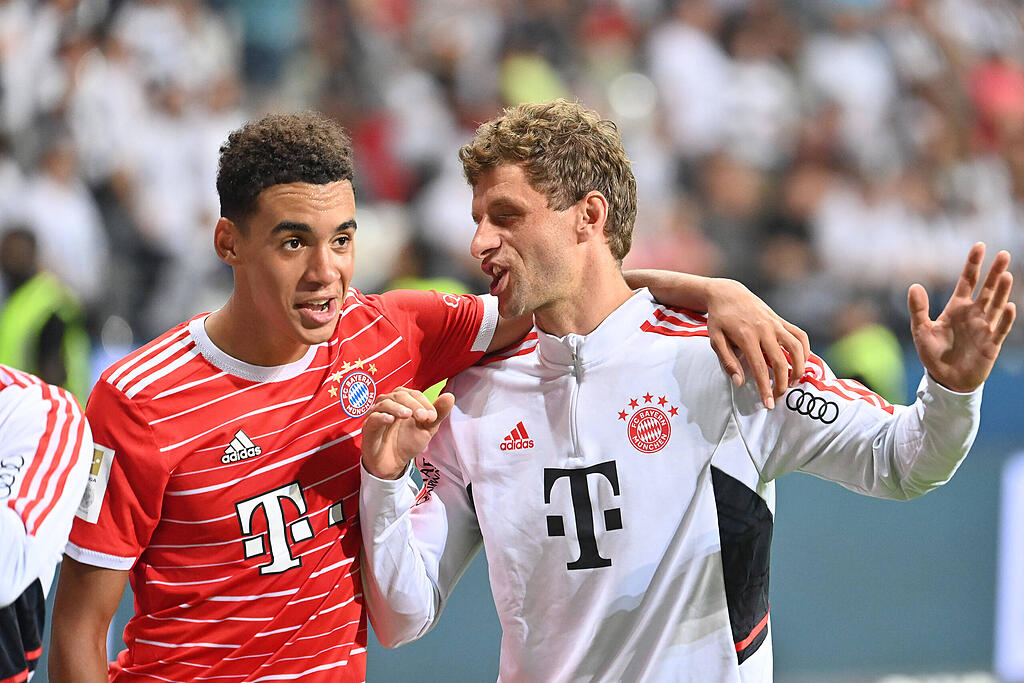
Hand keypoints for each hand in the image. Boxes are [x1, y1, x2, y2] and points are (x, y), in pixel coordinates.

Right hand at [361, 388, 454, 479]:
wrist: (393, 464)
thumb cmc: (408, 442)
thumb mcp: (427, 429)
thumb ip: (438, 413)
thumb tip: (450, 396)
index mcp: (403, 402)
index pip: (414, 394)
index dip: (424, 402)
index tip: (432, 417)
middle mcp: (389, 404)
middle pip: (400, 395)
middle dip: (414, 405)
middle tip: (424, 417)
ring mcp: (377, 414)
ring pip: (385, 402)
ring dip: (398, 407)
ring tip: (408, 415)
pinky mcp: (368, 427)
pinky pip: (373, 417)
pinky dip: (382, 416)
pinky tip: (391, 420)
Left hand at [705, 278, 809, 408]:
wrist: (727, 293)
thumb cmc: (719, 319)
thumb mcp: (715, 339)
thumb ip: (727, 361)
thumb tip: (739, 383)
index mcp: (746, 336)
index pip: (759, 368)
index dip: (765, 388)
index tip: (768, 404)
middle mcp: (764, 329)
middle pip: (780, 361)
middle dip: (781, 384)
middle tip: (778, 397)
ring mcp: (775, 323)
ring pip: (796, 348)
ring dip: (798, 368)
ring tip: (792, 382)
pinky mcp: (781, 320)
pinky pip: (799, 335)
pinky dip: (805, 350)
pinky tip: (801, 363)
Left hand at [909, 243, 1015, 392]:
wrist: (945, 379)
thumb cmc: (934, 354)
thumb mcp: (921, 330)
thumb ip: (918, 309)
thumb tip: (914, 286)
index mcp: (957, 308)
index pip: (967, 281)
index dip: (973, 264)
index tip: (979, 246)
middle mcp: (973, 314)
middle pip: (987, 289)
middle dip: (994, 272)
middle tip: (1004, 254)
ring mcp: (984, 328)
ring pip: (995, 305)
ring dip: (1001, 291)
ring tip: (1006, 275)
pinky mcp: (991, 344)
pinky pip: (1000, 329)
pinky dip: (1005, 318)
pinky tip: (1009, 306)